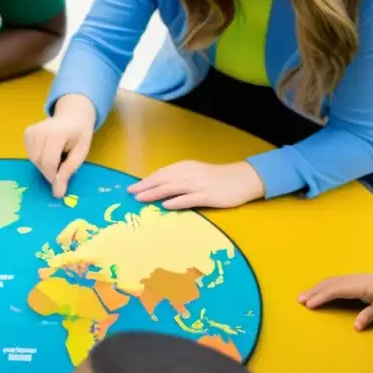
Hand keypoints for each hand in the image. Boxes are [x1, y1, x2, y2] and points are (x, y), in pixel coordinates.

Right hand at [24, 95, 95, 197]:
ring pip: (33, 159)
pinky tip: (48, 151)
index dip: (53, 177)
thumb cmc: (79, 135)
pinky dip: (38, 158)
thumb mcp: (80, 153)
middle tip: (61, 168)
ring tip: (56, 157)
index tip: (59, 186)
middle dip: (49, 172)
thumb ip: (68, 171)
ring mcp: (32, 130)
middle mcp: (41, 130)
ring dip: (44, 165)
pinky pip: (29, 154)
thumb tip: (57, 192)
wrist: (72, 116)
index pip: (49, 162)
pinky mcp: (27, 133)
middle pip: (39, 162)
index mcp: (57, 134)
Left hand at [128, 161, 264, 209]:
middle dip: (145, 186)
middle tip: (130, 193)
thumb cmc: (217, 178)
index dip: (146, 180)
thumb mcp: (196, 174)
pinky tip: (165, 205)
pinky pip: (188, 199)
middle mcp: (189, 174)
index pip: (161, 174)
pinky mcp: (207, 195)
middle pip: (163, 180)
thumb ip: (179, 179)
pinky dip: (176, 202)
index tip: (132, 187)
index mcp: (185, 167)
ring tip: (140, 199)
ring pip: (172, 188)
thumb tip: (160, 189)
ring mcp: (198, 185)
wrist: (242, 179)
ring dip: (155, 193)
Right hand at [299, 273, 372, 329]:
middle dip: (313, 292)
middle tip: (299, 300)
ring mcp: (348, 278)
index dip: (322, 297)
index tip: (310, 304)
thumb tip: (356, 327)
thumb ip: (369, 315)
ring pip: (328, 282)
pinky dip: (320, 286)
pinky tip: (314, 290)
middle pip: (328, 285)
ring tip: (302, 296)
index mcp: (357, 286)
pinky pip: (331, 281)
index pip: (336, 290)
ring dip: (314, 288)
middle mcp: (350, 280)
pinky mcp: (348, 280)